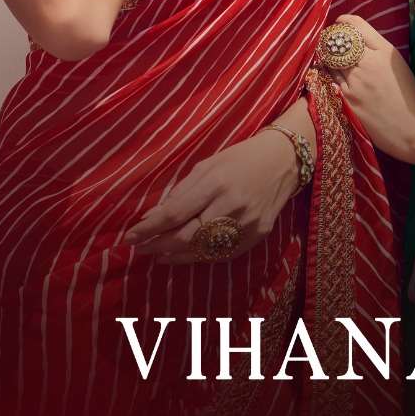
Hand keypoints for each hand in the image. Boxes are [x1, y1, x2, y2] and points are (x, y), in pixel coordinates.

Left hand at [122, 128, 300, 263]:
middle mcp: (232, 206)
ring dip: (175, 255)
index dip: (149, 228)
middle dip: (159, 245)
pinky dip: (199, 257)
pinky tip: (184, 254)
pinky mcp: (257, 237)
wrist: (284, 161)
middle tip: (141, 247)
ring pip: (203, 251)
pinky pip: (222, 254)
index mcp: (216, 182)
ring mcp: (247, 225)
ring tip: (158, 253)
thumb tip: (151, 217)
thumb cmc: (240, 158)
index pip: (175, 213)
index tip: (130, 237)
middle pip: (187, 237)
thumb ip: (180, 192)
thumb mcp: (207, 165)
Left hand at [327, 15, 414, 165]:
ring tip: (327, 54)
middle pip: (340, 40)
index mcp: (385, 51)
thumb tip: (355, 38)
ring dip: (327, 54)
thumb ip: (377, 49)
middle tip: (329, 39)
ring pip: (331, 59)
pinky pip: (330, 77)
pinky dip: (327, 71)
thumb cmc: (409, 97)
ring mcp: (356, 81)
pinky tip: (328, 71)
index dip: (344, 21)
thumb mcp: (398, 64)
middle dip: (332, 37)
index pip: (357, 25)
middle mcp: (368, 62)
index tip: (340, 23)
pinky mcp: (347, 98)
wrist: (413, 130)